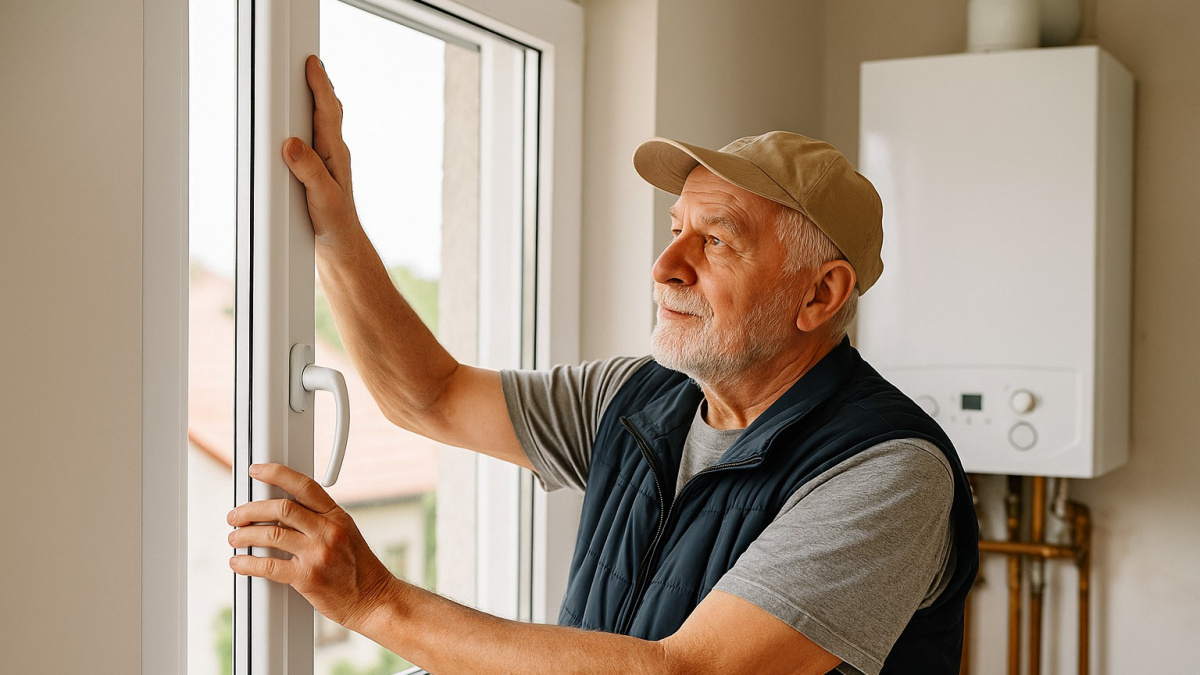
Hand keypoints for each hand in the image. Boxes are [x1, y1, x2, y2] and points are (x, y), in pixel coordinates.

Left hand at [228, 463, 402, 630]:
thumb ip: (319, 520)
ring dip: (245, 535)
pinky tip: (239, 563)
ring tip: (235, 538)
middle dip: (250, 509)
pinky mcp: (307, 578)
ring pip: (271, 534)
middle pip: (281, 508)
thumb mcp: (346, 533)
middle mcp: (328, 531)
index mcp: (336, 516)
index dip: (276, 474)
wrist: (374, 599)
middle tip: (236, 515)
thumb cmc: (358, 568)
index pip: (304, 486)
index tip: (256, 471)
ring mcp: (318, 554)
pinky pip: (269, 566)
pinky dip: (248, 564)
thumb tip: (283, 510)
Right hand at [282, 55, 361, 249]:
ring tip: (311, 82)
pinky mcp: (319, 174)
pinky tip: (302, 125)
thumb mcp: (321, 197)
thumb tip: (291, 143)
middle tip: (313, 63)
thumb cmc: (335, 224)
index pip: (328, 112)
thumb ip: (308, 170)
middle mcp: (334, 154)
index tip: (313, 64)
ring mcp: (328, 163)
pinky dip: (310, 124)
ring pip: (323, 125)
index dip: (320, 85)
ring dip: (318, 101)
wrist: (341, 247)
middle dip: (321, 86)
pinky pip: (315, 140)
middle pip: (328, 112)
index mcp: (335, 154)